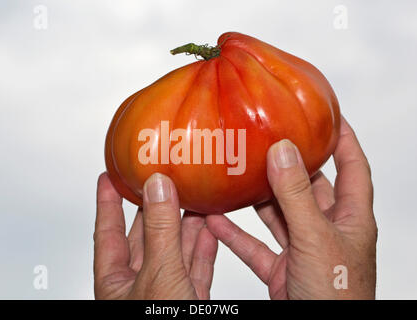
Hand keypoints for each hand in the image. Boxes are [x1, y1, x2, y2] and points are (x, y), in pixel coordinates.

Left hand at [94, 173, 217, 298]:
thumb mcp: (159, 275)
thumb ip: (161, 231)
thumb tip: (159, 189)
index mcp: (115, 281)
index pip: (108, 231)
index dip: (108, 201)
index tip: (111, 177)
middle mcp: (138, 285)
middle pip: (146, 236)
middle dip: (156, 207)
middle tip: (161, 181)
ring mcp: (165, 292)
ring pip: (175, 250)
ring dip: (186, 225)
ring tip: (194, 199)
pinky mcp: (189, 299)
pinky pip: (197, 268)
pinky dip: (204, 248)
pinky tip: (210, 231)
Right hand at [206, 117, 376, 298]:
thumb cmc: (336, 297)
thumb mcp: (315, 239)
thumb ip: (296, 195)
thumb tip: (283, 150)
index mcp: (350, 218)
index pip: (352, 166)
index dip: (343, 139)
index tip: (326, 116)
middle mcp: (327, 230)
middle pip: (308, 187)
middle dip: (288, 164)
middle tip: (265, 140)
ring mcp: (304, 249)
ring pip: (278, 215)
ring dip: (257, 199)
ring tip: (237, 175)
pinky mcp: (282, 269)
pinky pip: (255, 245)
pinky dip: (236, 234)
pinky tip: (216, 221)